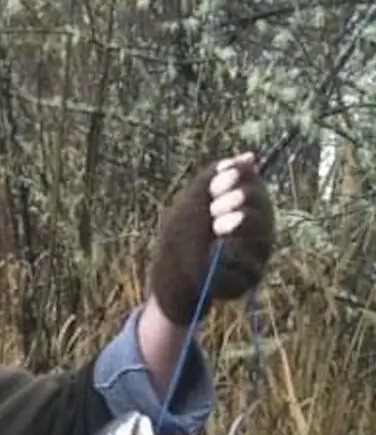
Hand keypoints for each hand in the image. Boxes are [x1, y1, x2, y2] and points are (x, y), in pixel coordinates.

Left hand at [149, 152, 274, 325]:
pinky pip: (248, 267)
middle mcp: (259, 228)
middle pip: (262, 208)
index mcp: (246, 206)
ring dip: (239, 227)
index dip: (238, 181)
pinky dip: (229, 260)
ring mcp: (258, 254)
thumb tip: (250, 156)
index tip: (214, 189)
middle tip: (215, 210)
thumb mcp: (191, 203)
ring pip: (261, 237)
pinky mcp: (251, 278)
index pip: (254, 185)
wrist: (171, 277)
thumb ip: (213, 178)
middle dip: (239, 203)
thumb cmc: (182, 236)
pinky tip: (216, 257)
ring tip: (217, 228)